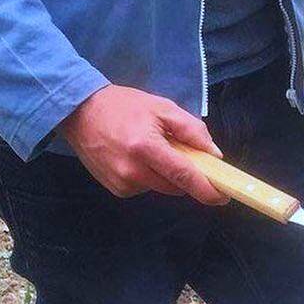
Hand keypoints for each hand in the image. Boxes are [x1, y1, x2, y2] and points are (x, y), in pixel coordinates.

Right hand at [60, 85, 228, 205]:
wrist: (79, 112)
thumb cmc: (124, 106)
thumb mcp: (162, 107)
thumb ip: (191, 130)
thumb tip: (214, 155)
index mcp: (146, 147)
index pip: (184, 175)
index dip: (206, 189)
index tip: (223, 196)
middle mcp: (133, 171)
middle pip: (176, 186)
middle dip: (186, 175)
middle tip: (182, 155)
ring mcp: (122, 183)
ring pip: (162, 189)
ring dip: (166, 175)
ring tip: (152, 150)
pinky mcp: (116, 190)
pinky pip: (146, 189)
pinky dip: (149, 177)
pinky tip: (136, 158)